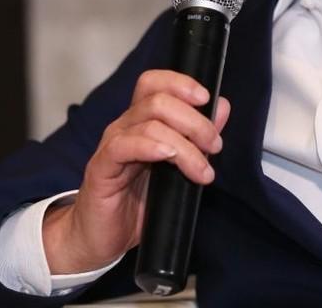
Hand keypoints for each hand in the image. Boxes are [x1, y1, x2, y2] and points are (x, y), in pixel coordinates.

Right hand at [41, 69, 230, 273]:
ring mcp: (112, 146)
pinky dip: (152, 146)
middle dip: (195, 120)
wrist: (100, 239)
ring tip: (202, 170)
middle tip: (214, 146)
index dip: (181, 83)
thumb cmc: (136, 205)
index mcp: (141, 123)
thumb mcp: (177, 171)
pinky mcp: (101, 168)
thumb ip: (198, 139)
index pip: (155, 84)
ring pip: (149, 122)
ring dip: (184, 144)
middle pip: (158, 99)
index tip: (207, 99)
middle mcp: (125, 127)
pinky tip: (169, 157)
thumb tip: (222, 108)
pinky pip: (124, 146)